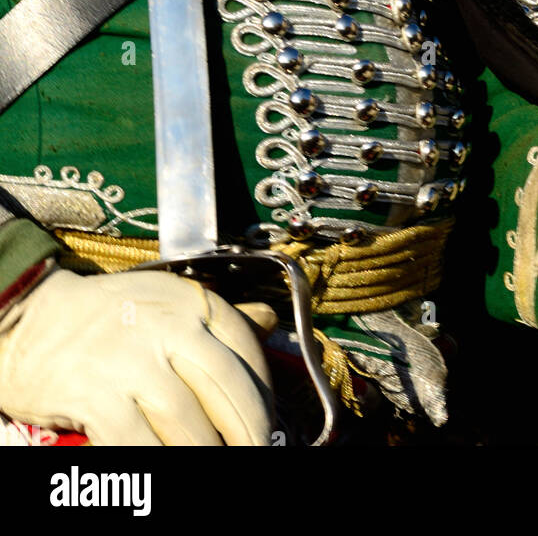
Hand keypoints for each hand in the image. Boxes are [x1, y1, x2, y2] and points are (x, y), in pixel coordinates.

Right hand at [0, 266, 275, 444]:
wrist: (33, 315)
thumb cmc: (110, 313)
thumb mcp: (168, 299)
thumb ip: (217, 316)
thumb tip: (270, 324)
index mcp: (190, 301)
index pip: (245, 347)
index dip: (264, 392)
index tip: (267, 420)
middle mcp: (166, 327)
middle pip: (226, 389)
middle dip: (248, 431)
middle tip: (254, 452)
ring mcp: (131, 362)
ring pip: (188, 424)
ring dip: (207, 454)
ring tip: (214, 464)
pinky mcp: (97, 396)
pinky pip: (139, 444)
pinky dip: (157, 464)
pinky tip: (163, 472)